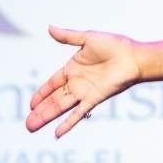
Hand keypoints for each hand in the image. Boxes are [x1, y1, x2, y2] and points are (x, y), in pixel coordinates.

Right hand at [26, 25, 143, 137]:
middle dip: (40, 111)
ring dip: (47, 117)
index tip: (31, 104)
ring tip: (32, 127)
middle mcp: (77, 83)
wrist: (135, 57)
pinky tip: (57, 133)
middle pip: (54, 100)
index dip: (41, 94)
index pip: (52, 84)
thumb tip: (49, 28)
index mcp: (73, 69)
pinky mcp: (95, 99)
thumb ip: (68, 37)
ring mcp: (85, 92)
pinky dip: (68, 123)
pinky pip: (78, 113)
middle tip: (28, 124)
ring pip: (61, 107)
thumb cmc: (116, 45)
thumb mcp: (88, 38)